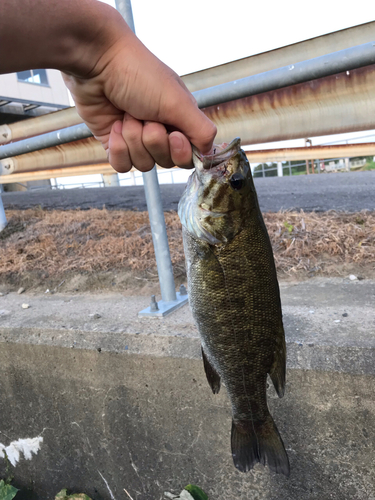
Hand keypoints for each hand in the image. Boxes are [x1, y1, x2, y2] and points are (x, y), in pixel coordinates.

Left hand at [63, 17, 215, 172]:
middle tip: (145, 116)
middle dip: (153, 141)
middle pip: (165, 162)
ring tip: (127, 115)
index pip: (188, 157)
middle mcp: (160, 132)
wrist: (99, 62)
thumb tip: (209, 153)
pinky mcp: (114, 144)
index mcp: (179, 121)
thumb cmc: (141, 75)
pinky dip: (118, 149)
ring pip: (143, 164)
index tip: (173, 135)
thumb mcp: (179, 102)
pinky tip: (114, 126)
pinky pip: (122, 165)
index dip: (180, 152)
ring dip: (133, 139)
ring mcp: (136, 139)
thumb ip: (202, 130)